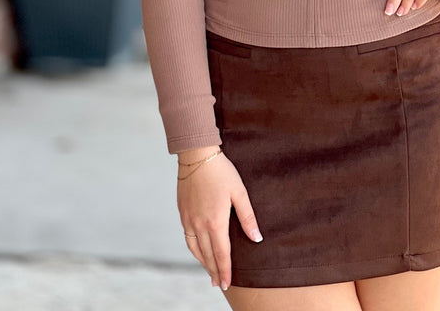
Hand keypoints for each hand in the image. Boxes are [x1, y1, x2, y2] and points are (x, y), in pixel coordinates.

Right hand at [177, 148, 262, 290]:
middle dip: (214, 271)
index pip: (221, 254)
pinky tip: (198, 251)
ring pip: (195, 249)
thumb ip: (247, 217)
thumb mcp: (239, 192)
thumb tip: (257, 238)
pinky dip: (194, 249)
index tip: (227, 284)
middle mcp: (199, 224)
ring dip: (203, 262)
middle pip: (207, 255)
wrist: (196, 155)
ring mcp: (188, 219)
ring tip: (210, 272)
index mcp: (215, 222)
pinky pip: (187, 238)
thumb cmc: (221, 171)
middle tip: (219, 284)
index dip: (225, 270)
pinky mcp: (183, 213)